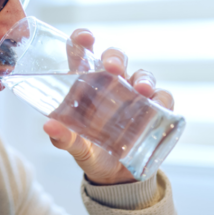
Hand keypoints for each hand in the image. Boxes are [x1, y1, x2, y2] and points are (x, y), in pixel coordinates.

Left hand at [43, 28, 174, 184]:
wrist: (113, 176)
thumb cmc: (88, 150)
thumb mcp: (74, 146)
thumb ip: (62, 137)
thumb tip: (49, 126)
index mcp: (86, 84)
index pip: (83, 55)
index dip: (83, 41)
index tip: (84, 38)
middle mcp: (111, 84)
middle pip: (116, 58)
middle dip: (115, 57)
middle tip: (112, 68)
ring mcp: (134, 96)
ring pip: (142, 75)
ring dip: (144, 78)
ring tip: (142, 89)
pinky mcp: (154, 112)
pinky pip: (164, 99)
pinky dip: (163, 99)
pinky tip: (159, 104)